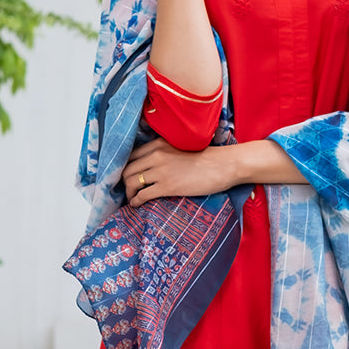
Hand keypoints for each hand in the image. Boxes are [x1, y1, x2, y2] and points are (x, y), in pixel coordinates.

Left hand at [122, 137, 237, 206]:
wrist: (224, 165)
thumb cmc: (209, 158)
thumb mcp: (181, 148)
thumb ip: (166, 152)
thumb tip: (155, 165)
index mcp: (159, 143)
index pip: (132, 155)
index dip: (126, 168)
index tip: (128, 176)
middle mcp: (156, 155)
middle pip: (128, 170)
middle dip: (125, 182)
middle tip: (129, 190)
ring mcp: (160, 171)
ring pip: (132, 182)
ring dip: (129, 193)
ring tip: (132, 199)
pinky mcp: (167, 186)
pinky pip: (142, 195)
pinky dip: (136, 201)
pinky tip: (137, 205)